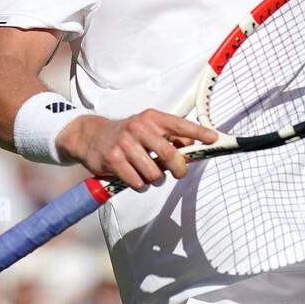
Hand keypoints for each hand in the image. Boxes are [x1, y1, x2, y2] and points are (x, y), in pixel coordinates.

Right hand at [55, 110, 217, 188]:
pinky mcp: (113, 160)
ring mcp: (125, 144)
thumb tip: (193, 148)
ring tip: (149, 174)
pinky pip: (138, 182)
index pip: (180, 124)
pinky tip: (135, 178)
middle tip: (177, 173)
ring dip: (156, 180)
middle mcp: (139, 127)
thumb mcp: (148, 128)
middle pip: (170, 155)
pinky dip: (140, 185)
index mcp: (152, 118)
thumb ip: (170, 137)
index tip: (213, 138)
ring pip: (154, 173)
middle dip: (178, 169)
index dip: (198, 133)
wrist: (91, 136)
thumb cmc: (126, 134)